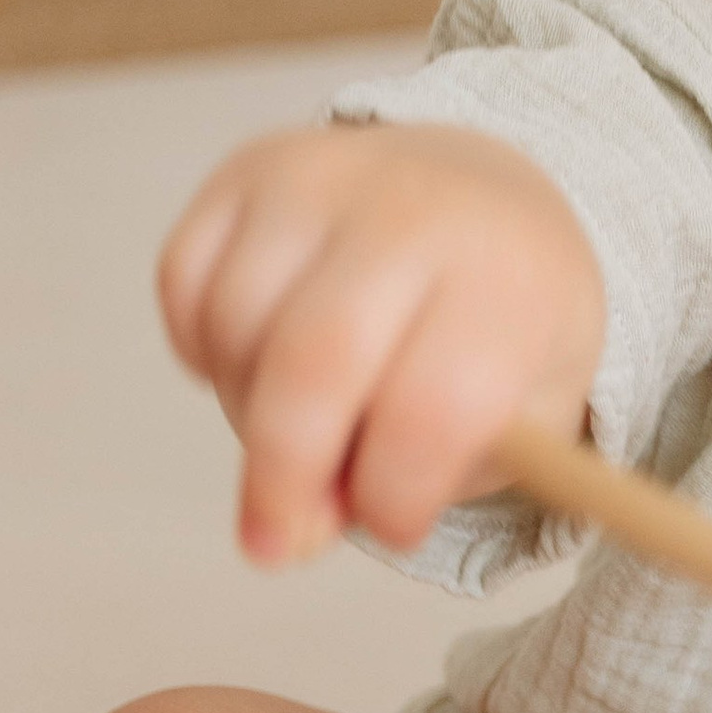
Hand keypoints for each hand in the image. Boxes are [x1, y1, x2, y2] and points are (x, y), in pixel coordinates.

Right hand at [158, 124, 604, 564]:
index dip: (398, 488)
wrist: (485, 192)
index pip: (438, 402)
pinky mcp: (248, 168)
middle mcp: (413, 208)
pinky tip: (262, 357)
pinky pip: (185, 283)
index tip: (392, 527)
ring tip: (305, 421)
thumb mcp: (526, 408)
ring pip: (236, 327)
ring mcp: (323, 176)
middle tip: (277, 544)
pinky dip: (206, 348)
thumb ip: (429, 481)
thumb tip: (300, 525)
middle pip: (315, 362)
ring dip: (247, 408)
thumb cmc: (501, 324)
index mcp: (509, 275)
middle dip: (284, 476)